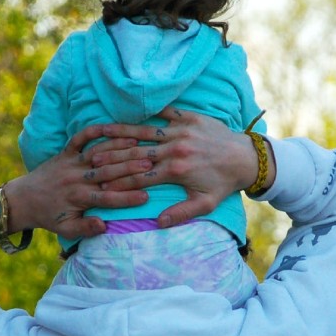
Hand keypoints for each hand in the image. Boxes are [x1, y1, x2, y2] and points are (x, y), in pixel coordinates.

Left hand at [6, 127, 151, 240]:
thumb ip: (85, 228)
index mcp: (79, 198)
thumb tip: (104, 226)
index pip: (107, 198)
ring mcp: (71, 162)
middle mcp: (76, 178)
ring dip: (119, 147)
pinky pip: (80, 138)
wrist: (24, 199)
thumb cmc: (49, 216)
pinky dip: (94, 131)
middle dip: (130, 168)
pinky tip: (112, 126)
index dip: (127, 198)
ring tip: (139, 143)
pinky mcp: (65, 152)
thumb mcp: (65, 229)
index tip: (146, 196)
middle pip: (108, 172)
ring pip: (98, 152)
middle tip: (151, 164)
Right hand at [87, 107, 261, 227]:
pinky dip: (146, 114)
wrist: (245, 158)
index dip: (118, 180)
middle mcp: (175, 149)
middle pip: (136, 152)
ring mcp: (182, 131)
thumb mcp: (205, 203)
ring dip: (122, 132)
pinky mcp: (189, 118)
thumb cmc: (224, 183)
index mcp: (176, 171)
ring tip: (101, 131)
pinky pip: (164, 113)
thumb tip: (158, 223)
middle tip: (90, 157)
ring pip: (145, 131)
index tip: (99, 183)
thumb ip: (181, 212)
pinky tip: (130, 113)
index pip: (140, 176)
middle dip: (112, 155)